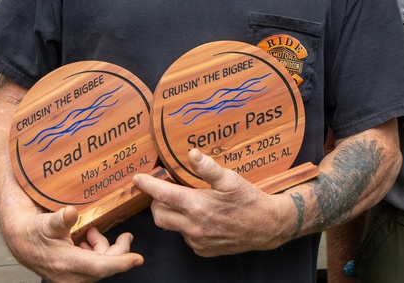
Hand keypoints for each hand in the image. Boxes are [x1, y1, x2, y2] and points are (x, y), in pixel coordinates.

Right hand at [3, 205, 143, 282]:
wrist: (21, 242)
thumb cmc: (33, 232)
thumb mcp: (46, 222)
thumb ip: (60, 219)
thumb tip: (70, 213)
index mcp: (66, 262)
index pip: (99, 267)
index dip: (120, 262)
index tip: (137, 259)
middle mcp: (71, 275)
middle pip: (105, 266)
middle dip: (118, 251)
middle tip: (125, 236)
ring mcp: (72, 277)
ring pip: (101, 266)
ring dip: (104, 249)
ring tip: (94, 233)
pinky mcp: (74, 274)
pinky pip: (93, 267)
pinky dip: (96, 253)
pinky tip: (88, 241)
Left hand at [133, 149, 292, 256]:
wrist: (266, 226)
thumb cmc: (249, 200)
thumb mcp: (231, 179)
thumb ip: (208, 168)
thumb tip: (191, 153)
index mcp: (198, 206)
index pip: (163, 195)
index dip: (148, 185)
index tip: (138, 179)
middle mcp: (194, 227)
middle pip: (159, 215)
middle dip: (157, 202)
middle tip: (166, 189)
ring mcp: (197, 241)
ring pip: (172, 227)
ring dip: (172, 214)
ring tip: (185, 201)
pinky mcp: (202, 250)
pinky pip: (185, 237)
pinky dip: (185, 226)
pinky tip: (199, 217)